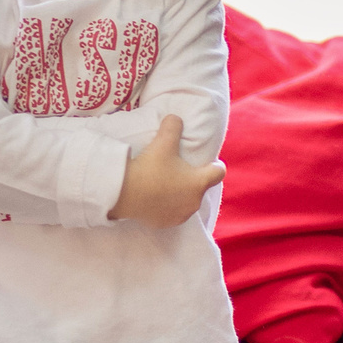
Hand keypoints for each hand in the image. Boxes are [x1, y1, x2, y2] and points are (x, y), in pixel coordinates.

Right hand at [109, 115, 224, 228]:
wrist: (123, 193)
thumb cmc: (149, 168)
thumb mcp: (162, 143)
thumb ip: (173, 127)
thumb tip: (175, 118)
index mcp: (199, 182)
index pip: (219, 172)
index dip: (214, 164)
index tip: (205, 160)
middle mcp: (194, 202)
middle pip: (202, 187)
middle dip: (194, 178)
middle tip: (178, 168)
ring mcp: (180, 216)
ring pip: (188, 202)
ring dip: (182, 194)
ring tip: (166, 183)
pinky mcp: (165, 224)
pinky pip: (172, 213)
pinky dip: (168, 206)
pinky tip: (156, 197)